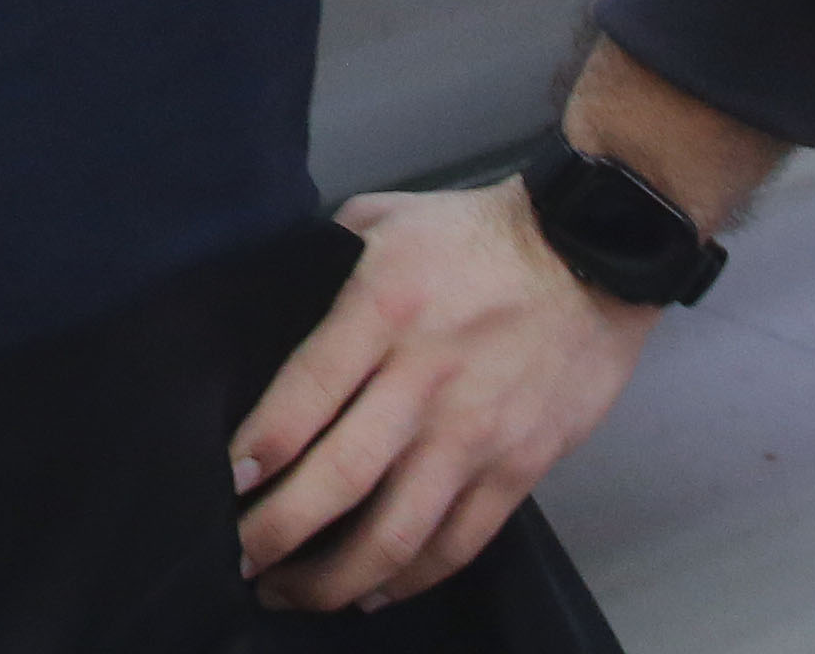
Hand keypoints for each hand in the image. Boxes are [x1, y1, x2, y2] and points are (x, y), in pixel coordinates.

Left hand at [229, 179, 657, 607]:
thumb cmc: (475, 234)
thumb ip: (320, 259)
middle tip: (235, 559)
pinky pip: (459, 542)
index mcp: (381, 312)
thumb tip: (265, 299)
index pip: (304, 395)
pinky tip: (372, 592)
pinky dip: (412, 578)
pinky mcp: (520, 467)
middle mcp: (425, 380)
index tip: (223, 483)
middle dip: (277, 531)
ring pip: (399, 531)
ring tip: (289, 594)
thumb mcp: (380, 219)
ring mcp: (475, 433)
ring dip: (336, 577)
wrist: (591, 252)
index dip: (260, 449)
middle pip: (341, 478)